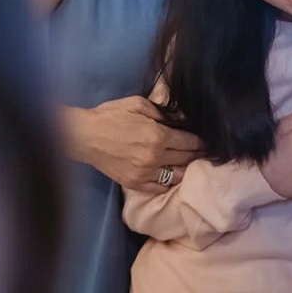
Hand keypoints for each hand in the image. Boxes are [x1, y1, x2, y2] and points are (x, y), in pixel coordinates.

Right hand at [62, 96, 201, 191]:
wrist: (84, 136)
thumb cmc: (110, 116)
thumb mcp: (137, 104)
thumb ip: (161, 112)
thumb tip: (180, 119)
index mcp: (157, 136)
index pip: (189, 142)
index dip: (201, 141)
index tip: (207, 141)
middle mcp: (155, 158)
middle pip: (186, 159)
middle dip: (197, 155)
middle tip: (205, 153)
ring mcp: (145, 174)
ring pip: (176, 176)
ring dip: (186, 170)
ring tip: (191, 165)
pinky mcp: (135, 184)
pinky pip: (160, 188)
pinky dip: (169, 183)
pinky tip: (173, 177)